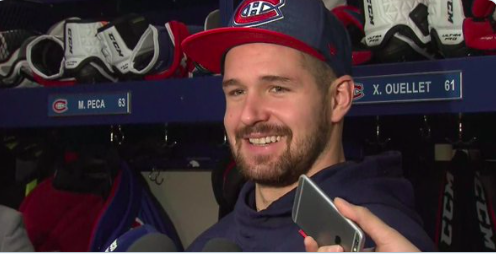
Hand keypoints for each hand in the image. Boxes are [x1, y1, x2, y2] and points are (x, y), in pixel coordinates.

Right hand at [304, 198, 419, 251]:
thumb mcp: (387, 236)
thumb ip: (363, 218)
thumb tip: (338, 201)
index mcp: (357, 250)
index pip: (330, 245)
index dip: (316, 241)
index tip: (310, 236)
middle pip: (323, 253)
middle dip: (319, 250)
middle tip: (336, 250)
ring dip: (324, 253)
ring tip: (339, 252)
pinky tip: (337, 252)